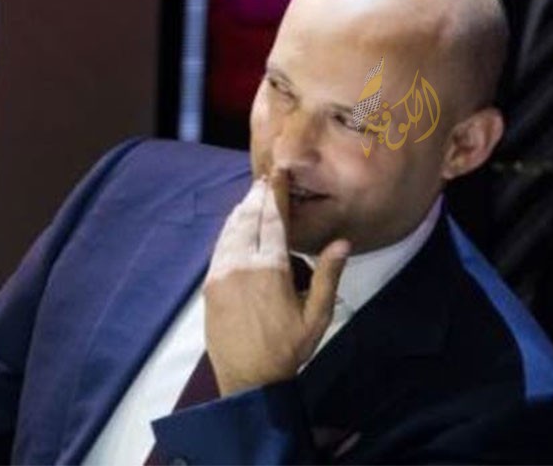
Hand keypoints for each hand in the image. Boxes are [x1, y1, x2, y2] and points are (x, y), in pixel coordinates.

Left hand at [202, 174, 350, 395]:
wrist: (248, 380)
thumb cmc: (288, 349)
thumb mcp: (317, 316)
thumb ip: (328, 276)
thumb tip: (342, 242)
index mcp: (271, 269)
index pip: (273, 220)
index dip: (276, 194)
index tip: (279, 173)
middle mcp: (242, 264)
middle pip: (250, 219)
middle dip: (259, 196)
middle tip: (267, 178)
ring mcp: (222, 274)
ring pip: (231, 230)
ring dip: (243, 210)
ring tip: (254, 195)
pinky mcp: (210, 285)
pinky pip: (220, 247)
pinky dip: (229, 229)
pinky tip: (236, 224)